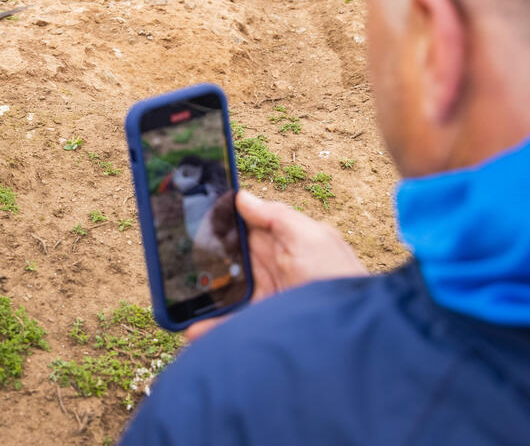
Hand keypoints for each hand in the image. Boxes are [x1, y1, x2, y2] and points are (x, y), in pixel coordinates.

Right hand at [185, 190, 366, 340]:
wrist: (353, 332)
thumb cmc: (337, 277)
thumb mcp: (311, 237)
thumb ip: (276, 216)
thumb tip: (242, 197)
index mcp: (280, 241)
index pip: (241, 226)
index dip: (217, 221)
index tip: (190, 216)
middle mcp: (269, 267)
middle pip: (226, 260)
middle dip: (202, 260)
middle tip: (176, 261)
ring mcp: (264, 297)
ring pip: (224, 292)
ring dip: (202, 296)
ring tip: (180, 301)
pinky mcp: (262, 323)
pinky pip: (230, 323)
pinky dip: (210, 327)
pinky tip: (193, 329)